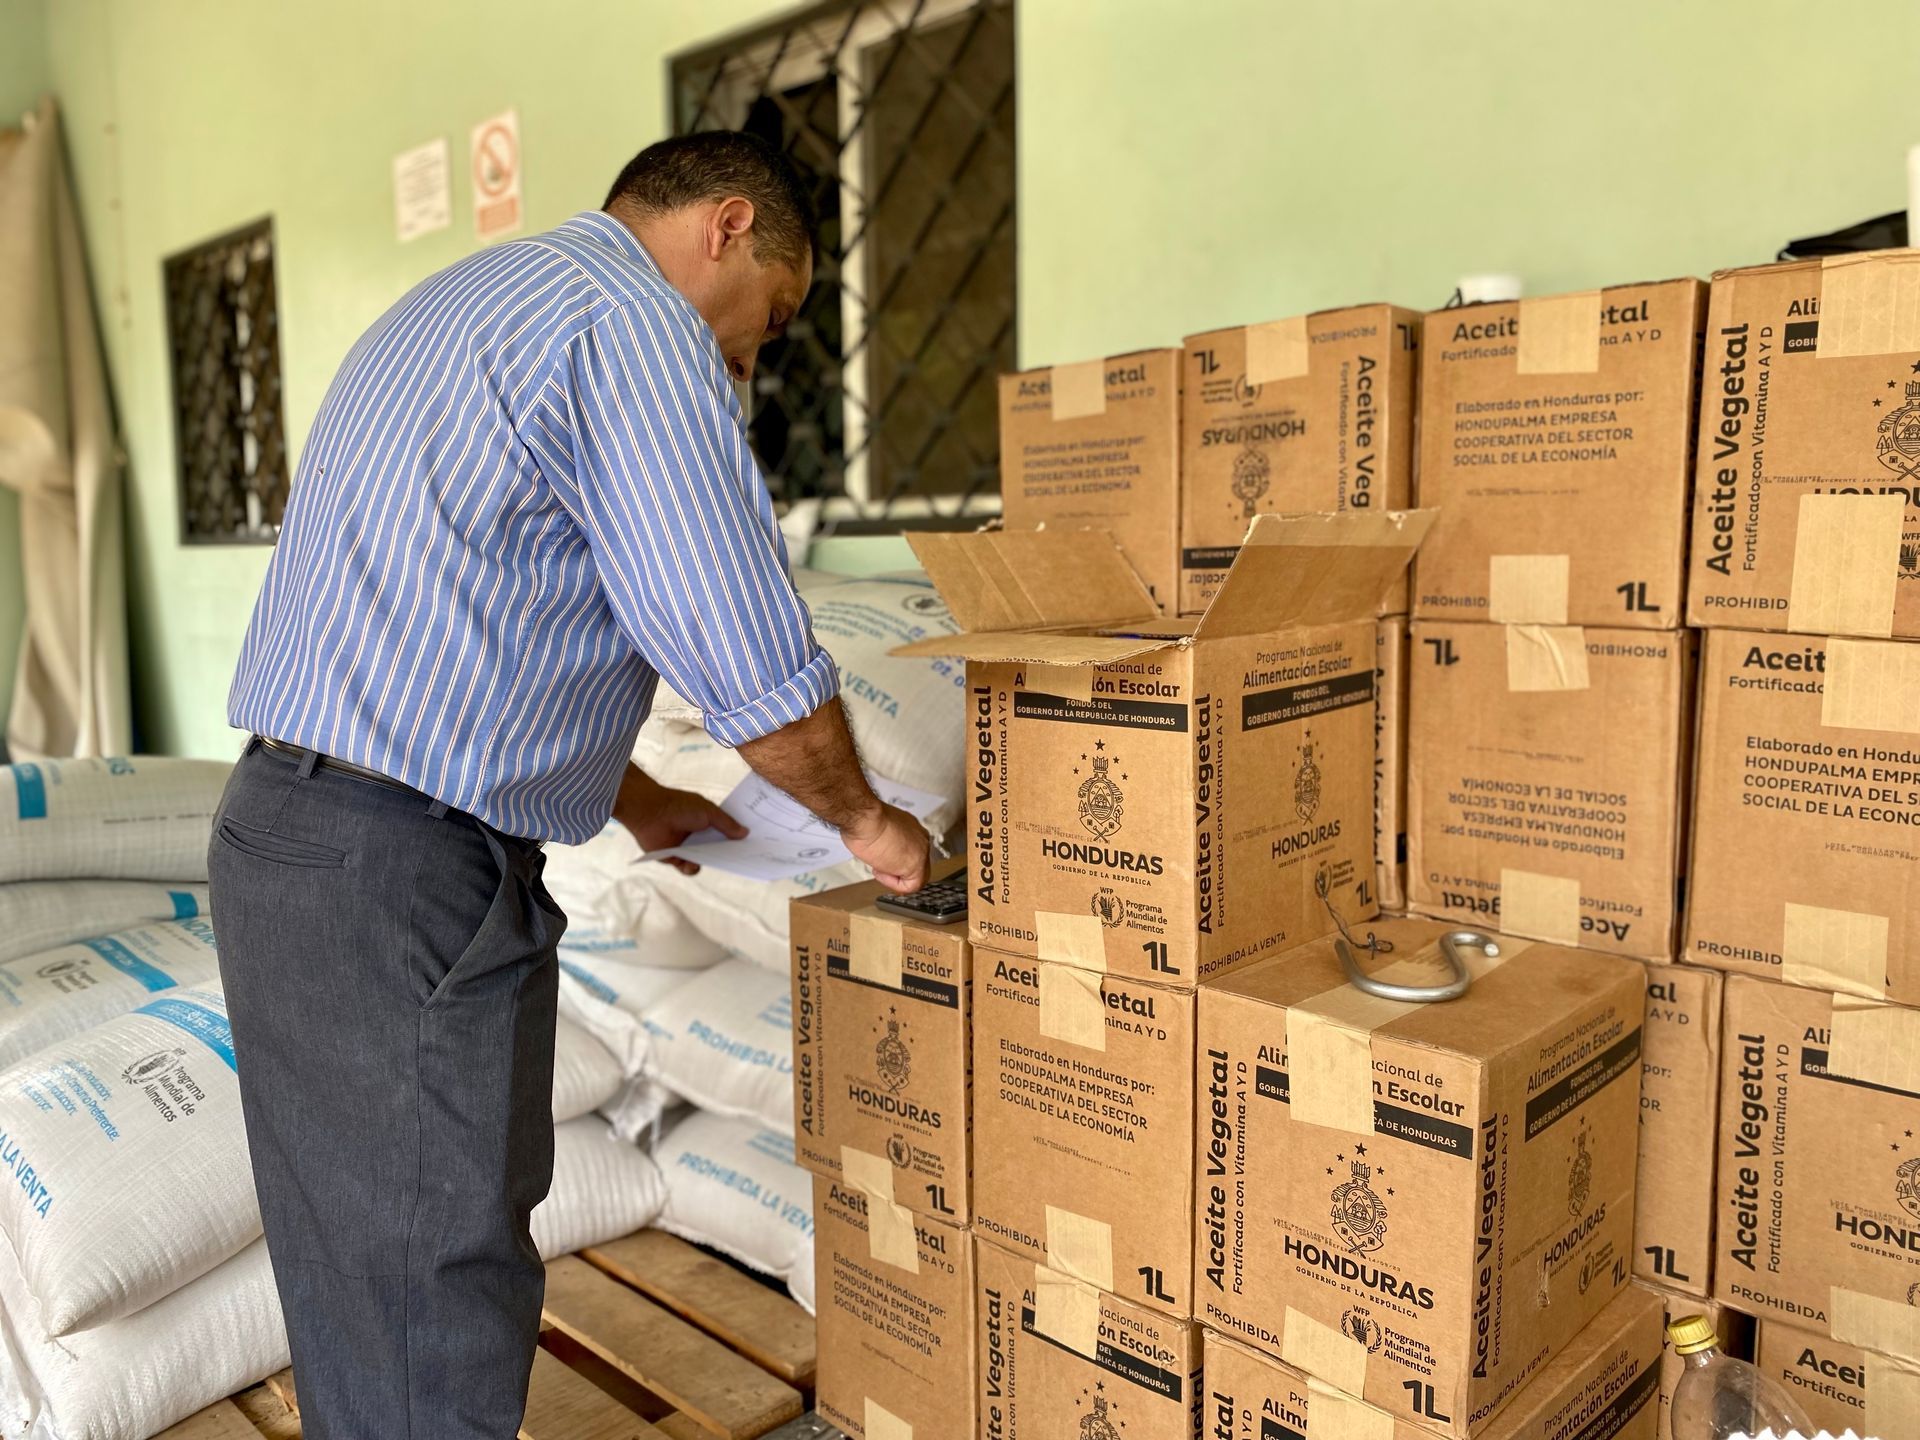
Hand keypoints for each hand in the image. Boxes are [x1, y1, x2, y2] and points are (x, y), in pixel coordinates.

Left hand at [616, 783, 745, 875]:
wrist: (650, 813)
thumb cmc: (679, 807)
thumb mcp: (709, 812)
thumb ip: (727, 824)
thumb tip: (745, 833)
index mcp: (707, 821)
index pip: (726, 832)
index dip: (738, 838)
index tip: (753, 844)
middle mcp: (698, 835)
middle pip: (718, 849)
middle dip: (729, 854)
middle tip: (745, 859)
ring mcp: (687, 848)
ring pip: (705, 861)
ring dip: (712, 862)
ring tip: (722, 863)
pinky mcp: (674, 859)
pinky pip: (688, 869)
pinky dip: (692, 868)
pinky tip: (693, 863)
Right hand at [843, 802, 928, 893]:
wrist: (865, 818)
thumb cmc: (864, 819)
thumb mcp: (876, 829)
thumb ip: (885, 840)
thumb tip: (879, 847)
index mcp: (911, 828)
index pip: (911, 851)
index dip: (895, 861)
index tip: (882, 860)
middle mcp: (920, 838)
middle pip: (916, 864)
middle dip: (897, 870)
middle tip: (880, 866)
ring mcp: (920, 851)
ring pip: (916, 876)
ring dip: (895, 877)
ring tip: (878, 866)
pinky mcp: (916, 865)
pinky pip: (911, 885)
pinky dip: (893, 884)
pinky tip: (881, 871)